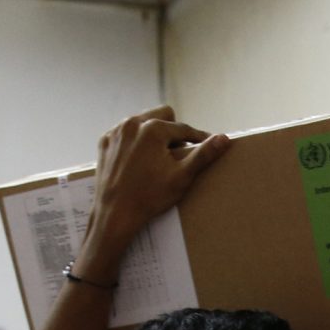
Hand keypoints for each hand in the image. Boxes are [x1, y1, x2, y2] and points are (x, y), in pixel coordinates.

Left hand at [80, 107, 231, 271]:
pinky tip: (139, 159)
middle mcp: (132, 123)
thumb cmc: (150, 197)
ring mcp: (116, 132)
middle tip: (178, 151)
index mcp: (153, 128)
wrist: (114, 214)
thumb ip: (203, 155)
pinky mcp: (105, 142)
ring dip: (153, 133)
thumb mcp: (182, 176)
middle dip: (173, 129)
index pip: (183, 129)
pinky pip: (125, 132)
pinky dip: (135, 141)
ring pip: (142, 121)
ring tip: (159, 154)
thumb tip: (224, 138)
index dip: (198, 137)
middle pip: (163, 115)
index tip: (207, 142)